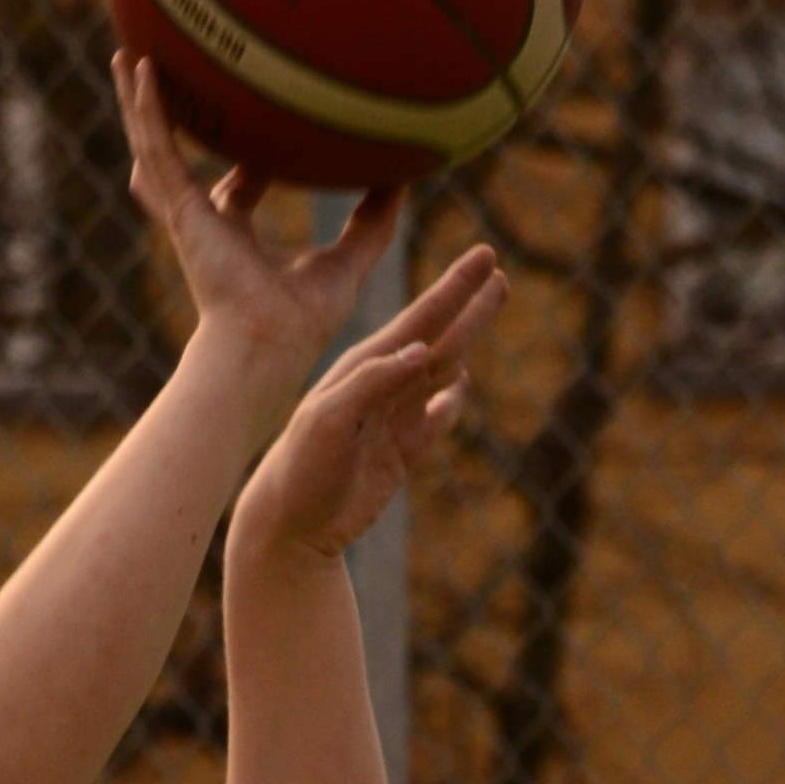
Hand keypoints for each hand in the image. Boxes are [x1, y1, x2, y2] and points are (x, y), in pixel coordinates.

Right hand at [118, 52, 405, 374]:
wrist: (269, 344)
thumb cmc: (302, 320)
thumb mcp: (349, 261)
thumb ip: (374, 221)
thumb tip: (403, 179)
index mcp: (239, 235)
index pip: (238, 188)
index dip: (247, 161)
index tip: (262, 126)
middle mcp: (207, 220)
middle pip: (184, 160)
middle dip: (174, 123)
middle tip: (166, 83)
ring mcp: (187, 213)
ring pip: (155, 144)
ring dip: (139, 101)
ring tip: (127, 56)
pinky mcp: (180, 208)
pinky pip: (159, 147)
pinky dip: (147, 109)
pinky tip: (139, 67)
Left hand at [232, 243, 500, 564]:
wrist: (288, 528)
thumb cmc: (301, 470)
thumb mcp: (328, 422)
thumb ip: (372, 383)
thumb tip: (423, 349)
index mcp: (365, 369)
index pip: (422, 320)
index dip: (456, 289)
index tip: (486, 255)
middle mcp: (382, 386)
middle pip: (439, 336)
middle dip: (469, 304)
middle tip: (495, 267)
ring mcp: (392, 418)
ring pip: (442, 371)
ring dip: (466, 339)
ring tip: (485, 310)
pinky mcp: (399, 454)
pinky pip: (435, 420)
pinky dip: (452, 403)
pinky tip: (462, 388)